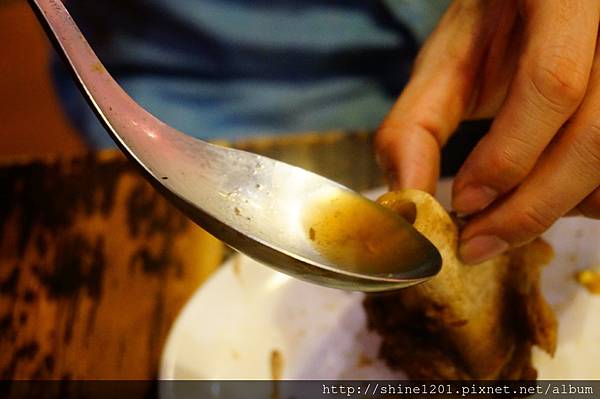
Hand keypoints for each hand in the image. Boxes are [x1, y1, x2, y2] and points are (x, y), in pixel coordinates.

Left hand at [376, 0, 599, 263]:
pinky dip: (581, 200)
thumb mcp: (445, 66)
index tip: (462, 203)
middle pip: (594, 135)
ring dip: (558, 207)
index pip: (552, 83)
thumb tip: (407, 201)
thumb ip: (416, 126)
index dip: (508, 156)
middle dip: (530, 206)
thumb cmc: (489, 32)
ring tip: (504, 216)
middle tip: (477, 243)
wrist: (536, 9)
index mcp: (562, 2)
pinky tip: (542, 194)